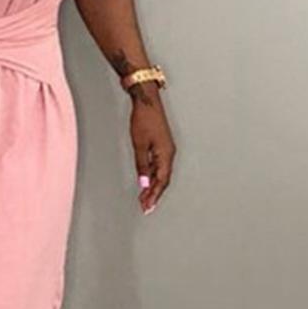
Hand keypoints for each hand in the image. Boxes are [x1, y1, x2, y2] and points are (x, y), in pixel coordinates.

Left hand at [129, 89, 175, 213]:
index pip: (161, 181)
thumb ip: (141, 166)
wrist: (147, 101)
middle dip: (154, 194)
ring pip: (160, 173)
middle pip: (163, 180)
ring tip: (144, 198)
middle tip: (145, 207)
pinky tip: (145, 182)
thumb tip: (144, 184)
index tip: (147, 207)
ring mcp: (165, 150)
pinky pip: (158, 165)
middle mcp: (169, 154)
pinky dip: (151, 175)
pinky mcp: (161, 145)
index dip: (154, 195)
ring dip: (152, 186)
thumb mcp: (139, 145)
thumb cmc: (143, 120)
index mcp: (166, 155)